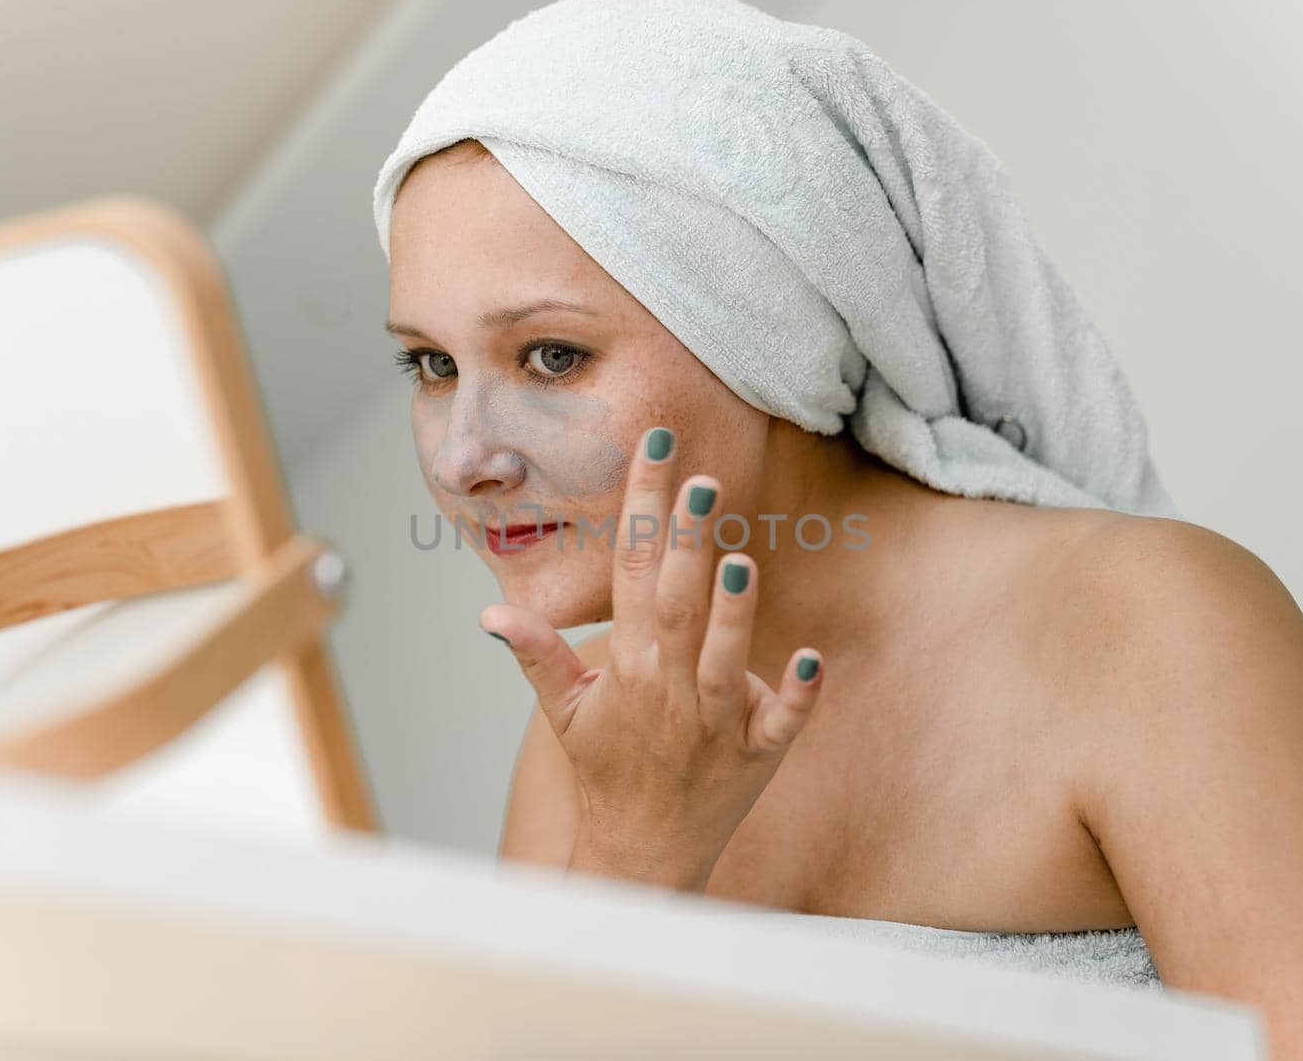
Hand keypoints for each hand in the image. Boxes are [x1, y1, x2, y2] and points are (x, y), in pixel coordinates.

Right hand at [480, 426, 825, 891]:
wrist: (641, 851)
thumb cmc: (605, 767)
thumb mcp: (563, 710)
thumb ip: (537, 653)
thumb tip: (490, 613)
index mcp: (626, 665)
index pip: (631, 571)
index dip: (643, 508)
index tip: (655, 452)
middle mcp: (669, 688)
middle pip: (676, 602)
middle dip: (686, 541)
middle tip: (700, 479)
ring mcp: (715, 724)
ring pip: (724, 659)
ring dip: (733, 613)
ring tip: (740, 561)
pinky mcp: (757, 755)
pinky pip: (781, 722)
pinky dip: (796, 693)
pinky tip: (813, 658)